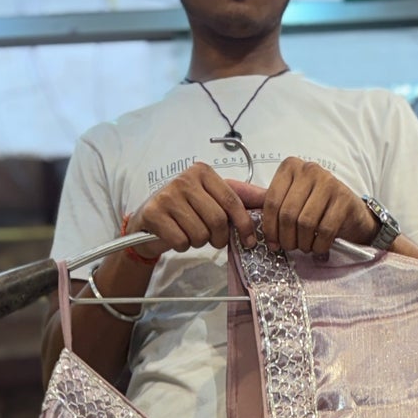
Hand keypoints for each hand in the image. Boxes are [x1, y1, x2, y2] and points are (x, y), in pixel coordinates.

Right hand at [127, 161, 257, 257]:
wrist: (148, 221)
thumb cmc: (185, 210)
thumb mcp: (212, 198)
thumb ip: (240, 197)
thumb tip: (269, 198)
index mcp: (202, 171)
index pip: (232, 201)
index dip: (244, 225)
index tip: (250, 240)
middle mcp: (185, 179)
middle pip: (218, 220)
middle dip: (218, 237)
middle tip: (211, 237)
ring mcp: (168, 195)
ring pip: (200, 234)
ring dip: (198, 242)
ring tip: (189, 232)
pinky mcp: (154, 213)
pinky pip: (182, 241)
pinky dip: (182, 245)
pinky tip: (175, 236)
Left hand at [256, 158, 379, 255]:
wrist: (351, 212)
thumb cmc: (317, 208)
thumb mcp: (292, 200)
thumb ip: (272, 206)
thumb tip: (255, 223)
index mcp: (290, 167)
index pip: (271, 201)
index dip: (270, 228)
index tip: (272, 243)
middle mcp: (309, 169)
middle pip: (288, 214)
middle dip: (287, 238)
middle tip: (291, 247)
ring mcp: (329, 182)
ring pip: (305, 223)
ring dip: (303, 243)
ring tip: (306, 246)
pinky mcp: (344, 199)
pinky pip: (325, 231)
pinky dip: (319, 246)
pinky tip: (319, 247)